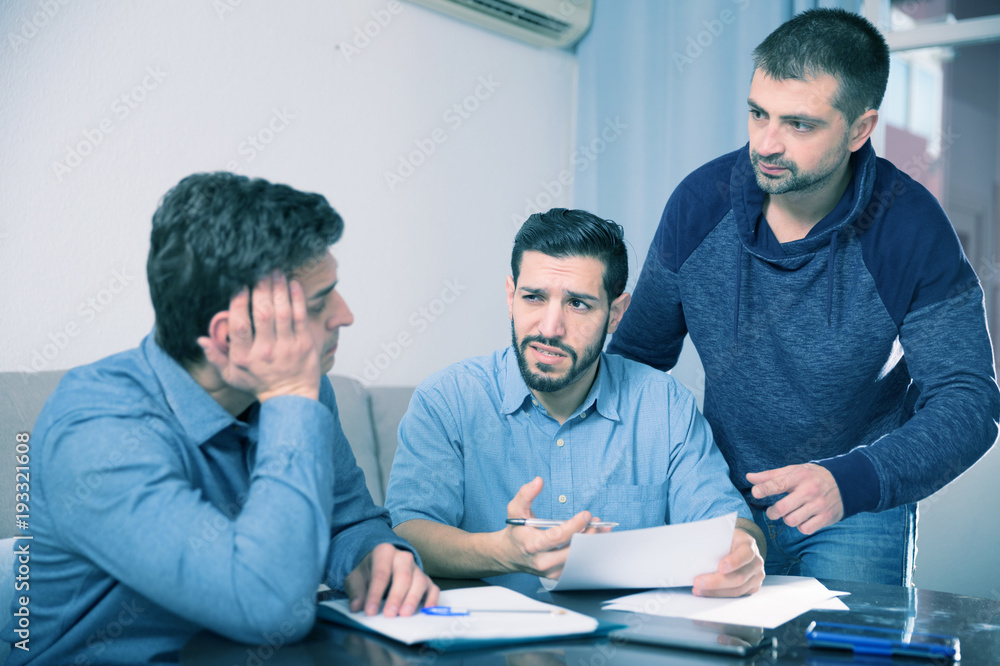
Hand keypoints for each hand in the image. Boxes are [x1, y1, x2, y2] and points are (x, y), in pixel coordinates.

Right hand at [198, 271, 320, 401]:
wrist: (290, 398)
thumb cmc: (259, 384)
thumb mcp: (232, 376)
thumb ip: (215, 357)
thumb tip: (201, 338)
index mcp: (245, 357)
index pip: (239, 325)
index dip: (238, 302)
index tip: (239, 284)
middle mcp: (266, 351)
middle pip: (262, 314)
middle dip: (260, 288)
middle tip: (260, 269)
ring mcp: (287, 347)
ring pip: (282, 312)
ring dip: (279, 289)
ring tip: (276, 271)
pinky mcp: (305, 344)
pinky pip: (300, 317)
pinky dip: (297, 299)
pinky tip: (293, 284)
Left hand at [344, 542, 438, 616]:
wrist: (379, 564)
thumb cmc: (367, 571)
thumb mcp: (356, 577)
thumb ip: (356, 591)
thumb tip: (356, 607)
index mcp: (384, 552)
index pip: (380, 574)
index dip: (375, 594)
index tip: (370, 611)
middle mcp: (403, 557)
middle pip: (403, 576)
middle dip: (396, 597)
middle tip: (389, 614)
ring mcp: (417, 568)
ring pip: (419, 581)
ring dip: (413, 599)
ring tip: (404, 614)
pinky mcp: (426, 580)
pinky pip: (432, 588)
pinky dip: (431, 600)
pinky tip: (426, 611)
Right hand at [500, 477, 597, 578]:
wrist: (510, 554)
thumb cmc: (516, 531)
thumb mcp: (515, 510)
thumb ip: (526, 494)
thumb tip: (538, 481)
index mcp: (532, 545)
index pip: (558, 537)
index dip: (575, 526)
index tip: (586, 515)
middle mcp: (543, 562)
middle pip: (573, 551)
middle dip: (588, 535)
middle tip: (596, 521)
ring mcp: (551, 572)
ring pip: (579, 560)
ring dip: (592, 543)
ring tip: (601, 528)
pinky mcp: (558, 576)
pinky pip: (578, 565)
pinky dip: (588, 551)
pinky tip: (595, 539)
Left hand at [692, 527, 763, 596]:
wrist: (741, 546)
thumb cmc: (728, 541)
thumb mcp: (723, 536)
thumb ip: (715, 542)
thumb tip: (692, 549)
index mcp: (748, 545)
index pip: (746, 554)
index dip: (734, 561)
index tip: (720, 567)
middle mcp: (756, 562)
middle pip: (739, 577)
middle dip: (716, 582)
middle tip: (698, 582)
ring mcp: (756, 576)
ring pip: (737, 589)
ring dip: (716, 592)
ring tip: (698, 589)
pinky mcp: (752, 587)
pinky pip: (737, 595)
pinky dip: (721, 595)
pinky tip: (708, 593)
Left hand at [747, 463, 843, 533]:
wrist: (847, 482)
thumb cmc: (813, 476)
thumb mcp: (794, 471)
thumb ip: (771, 476)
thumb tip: (749, 477)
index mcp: (800, 476)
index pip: (779, 483)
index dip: (765, 488)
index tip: (756, 492)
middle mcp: (809, 491)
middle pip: (783, 508)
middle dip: (773, 512)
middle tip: (773, 511)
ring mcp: (819, 505)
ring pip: (792, 521)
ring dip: (788, 519)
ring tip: (792, 513)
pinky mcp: (826, 517)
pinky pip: (805, 529)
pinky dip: (801, 526)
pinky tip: (803, 518)